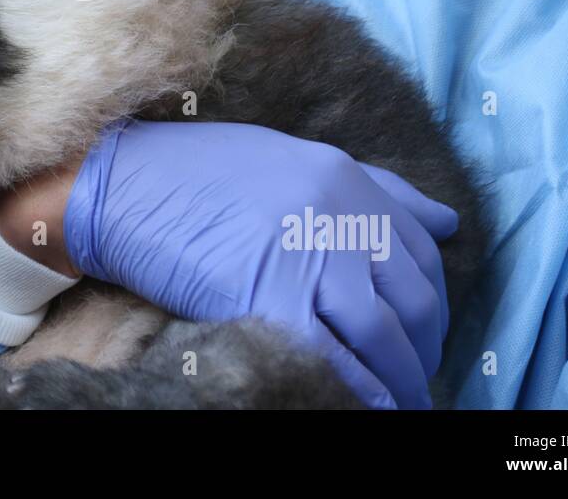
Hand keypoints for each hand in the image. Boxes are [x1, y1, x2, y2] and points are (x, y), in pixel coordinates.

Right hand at [60, 119, 458, 408]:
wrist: (120, 184)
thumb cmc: (195, 174)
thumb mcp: (290, 161)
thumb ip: (372, 188)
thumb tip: (446, 223)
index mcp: (345, 177)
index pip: (421, 250)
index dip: (433, 302)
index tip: (423, 332)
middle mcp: (338, 212)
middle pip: (414, 297)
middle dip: (425, 349)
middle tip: (417, 378)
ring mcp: (308, 254)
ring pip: (384, 335)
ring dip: (402, 380)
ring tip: (401, 404)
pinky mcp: (271, 295)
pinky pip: (335, 357)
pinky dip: (360, 390)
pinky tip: (365, 406)